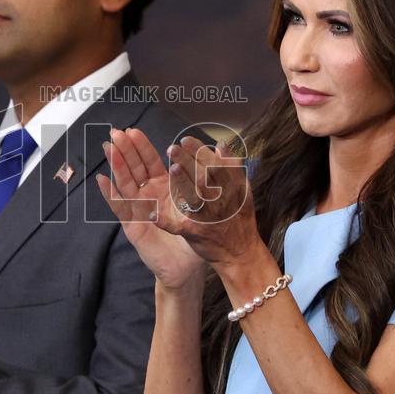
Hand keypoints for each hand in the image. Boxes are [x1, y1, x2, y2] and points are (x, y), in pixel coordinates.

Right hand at [96, 127, 205, 289]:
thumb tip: (215, 155)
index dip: (141, 147)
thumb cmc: (193, 237)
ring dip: (116, 166)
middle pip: (133, 169)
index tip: (133, 130)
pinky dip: (110, 194)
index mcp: (163, 189)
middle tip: (116, 132)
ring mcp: (138, 210)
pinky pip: (121, 208)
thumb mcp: (201, 206)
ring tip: (107, 148)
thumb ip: (205, 182)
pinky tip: (102, 180)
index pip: (149, 163)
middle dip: (125, 150)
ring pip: (125, 183)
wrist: (186, 268)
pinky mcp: (133, 226)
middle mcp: (148, 197)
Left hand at [160, 135, 263, 272]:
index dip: (199, 152)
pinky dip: (166, 222)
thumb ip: (231, 167)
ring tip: (172, 169)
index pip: (214, 165)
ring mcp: (207, 218)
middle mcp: (219, 201)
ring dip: (183, 184)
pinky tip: (153, 214)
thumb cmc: (239, 219)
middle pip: (203, 177)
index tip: (185, 139)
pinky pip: (179, 227)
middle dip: (188, 161)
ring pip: (194, 198)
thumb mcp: (241, 191)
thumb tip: (221, 144)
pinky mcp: (195, 233)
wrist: (240, 254)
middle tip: (173, 148)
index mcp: (230, 188)